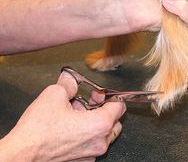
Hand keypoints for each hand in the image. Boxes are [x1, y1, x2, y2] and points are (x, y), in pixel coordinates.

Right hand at [0, 72, 125, 160]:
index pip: (119, 106)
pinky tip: (71, 127)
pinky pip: (92, 144)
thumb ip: (68, 84)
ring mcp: (91, 154)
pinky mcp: (82, 161)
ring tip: (76, 114)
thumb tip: (70, 78)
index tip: (99, 94)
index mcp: (99, 124)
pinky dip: (87, 134)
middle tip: (88, 102)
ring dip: (95, 121)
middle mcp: (99, 142)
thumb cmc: (38, 132)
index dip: (110, 96)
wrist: (22, 155)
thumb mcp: (54, 95)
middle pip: (114, 121)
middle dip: (103, 109)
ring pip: (104, 134)